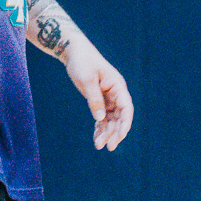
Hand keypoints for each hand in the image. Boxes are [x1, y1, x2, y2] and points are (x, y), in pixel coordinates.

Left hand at [62, 35, 133, 151]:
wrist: (74, 53)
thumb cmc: (82, 62)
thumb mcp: (87, 79)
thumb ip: (94, 98)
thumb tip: (100, 118)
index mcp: (117, 85)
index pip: (126, 107)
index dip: (125, 123)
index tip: (121, 136)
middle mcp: (116, 93)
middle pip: (120, 117)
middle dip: (115, 132)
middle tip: (109, 147)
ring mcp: (108, 97)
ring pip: (111, 119)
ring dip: (106, 133)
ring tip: (98, 146)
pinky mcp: (100, 100)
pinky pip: (102, 117)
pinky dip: (100, 128)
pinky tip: (96, 138)